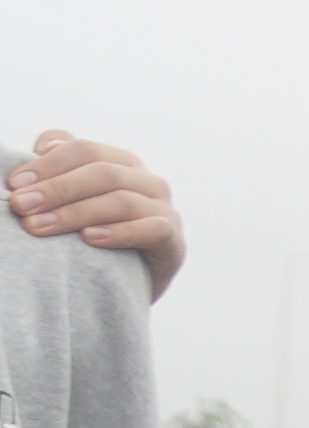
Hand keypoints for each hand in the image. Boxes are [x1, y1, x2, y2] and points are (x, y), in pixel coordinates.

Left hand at [12, 136, 183, 297]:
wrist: (127, 283)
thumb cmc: (95, 235)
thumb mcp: (77, 198)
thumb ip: (62, 167)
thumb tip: (45, 144)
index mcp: (123, 163)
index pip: (85, 150)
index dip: (48, 164)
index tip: (13, 183)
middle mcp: (148, 181)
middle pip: (103, 172)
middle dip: (57, 188)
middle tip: (20, 206)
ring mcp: (164, 210)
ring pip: (122, 200)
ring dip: (76, 212)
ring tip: (39, 227)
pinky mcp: (174, 242)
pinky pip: (151, 229)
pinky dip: (119, 233)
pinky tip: (89, 238)